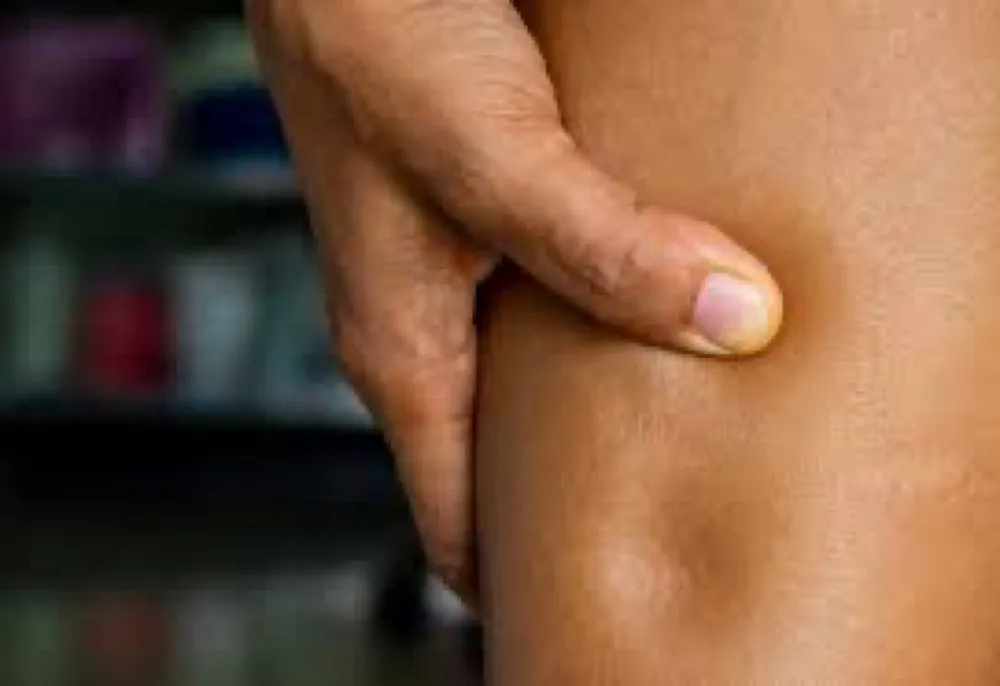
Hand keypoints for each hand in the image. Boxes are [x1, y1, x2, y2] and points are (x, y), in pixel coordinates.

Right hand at [247, 0, 783, 600]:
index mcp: (401, 352)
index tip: (596, 604)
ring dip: (590, 415)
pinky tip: (658, 315)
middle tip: (671, 527)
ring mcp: (446, 281)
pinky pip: (540, 313)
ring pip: (522, 391)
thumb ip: (606, 244)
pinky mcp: (477, 226)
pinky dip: (597, 331)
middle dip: (571, 510)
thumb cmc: (378, 41)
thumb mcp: (494, 154)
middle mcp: (418, 331)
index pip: (454, 523)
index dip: (517, 583)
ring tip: (682, 435)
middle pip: (496, 468)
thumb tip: (736, 320)